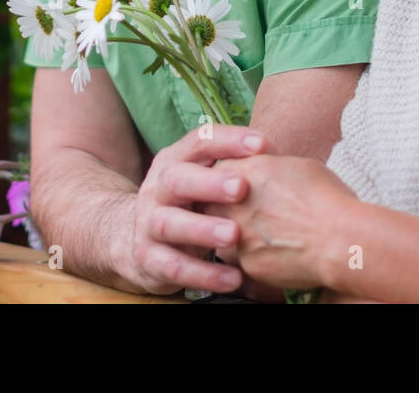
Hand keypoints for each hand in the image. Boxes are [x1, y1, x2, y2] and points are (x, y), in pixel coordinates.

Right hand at [115, 125, 266, 294]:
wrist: (136, 239)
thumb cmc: (190, 203)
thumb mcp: (204, 179)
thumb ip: (235, 168)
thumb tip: (281, 161)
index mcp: (175, 160)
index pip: (198, 141)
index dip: (228, 141)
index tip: (260, 144)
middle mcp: (157, 188)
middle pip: (178, 179)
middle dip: (210, 183)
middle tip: (241, 188)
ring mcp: (148, 224)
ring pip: (171, 224)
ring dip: (203, 229)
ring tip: (234, 235)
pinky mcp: (149, 259)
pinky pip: (175, 267)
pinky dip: (204, 274)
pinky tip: (232, 278)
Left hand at [204, 154, 357, 290]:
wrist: (339, 238)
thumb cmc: (327, 197)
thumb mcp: (297, 165)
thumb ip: (269, 167)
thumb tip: (265, 172)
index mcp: (244, 171)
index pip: (218, 173)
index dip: (229, 182)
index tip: (237, 189)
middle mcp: (231, 202)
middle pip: (210, 204)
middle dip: (223, 209)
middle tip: (245, 214)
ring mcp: (235, 235)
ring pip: (221, 235)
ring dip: (234, 235)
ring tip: (263, 236)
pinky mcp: (245, 264)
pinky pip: (241, 261)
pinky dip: (254, 258)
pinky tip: (276, 254)